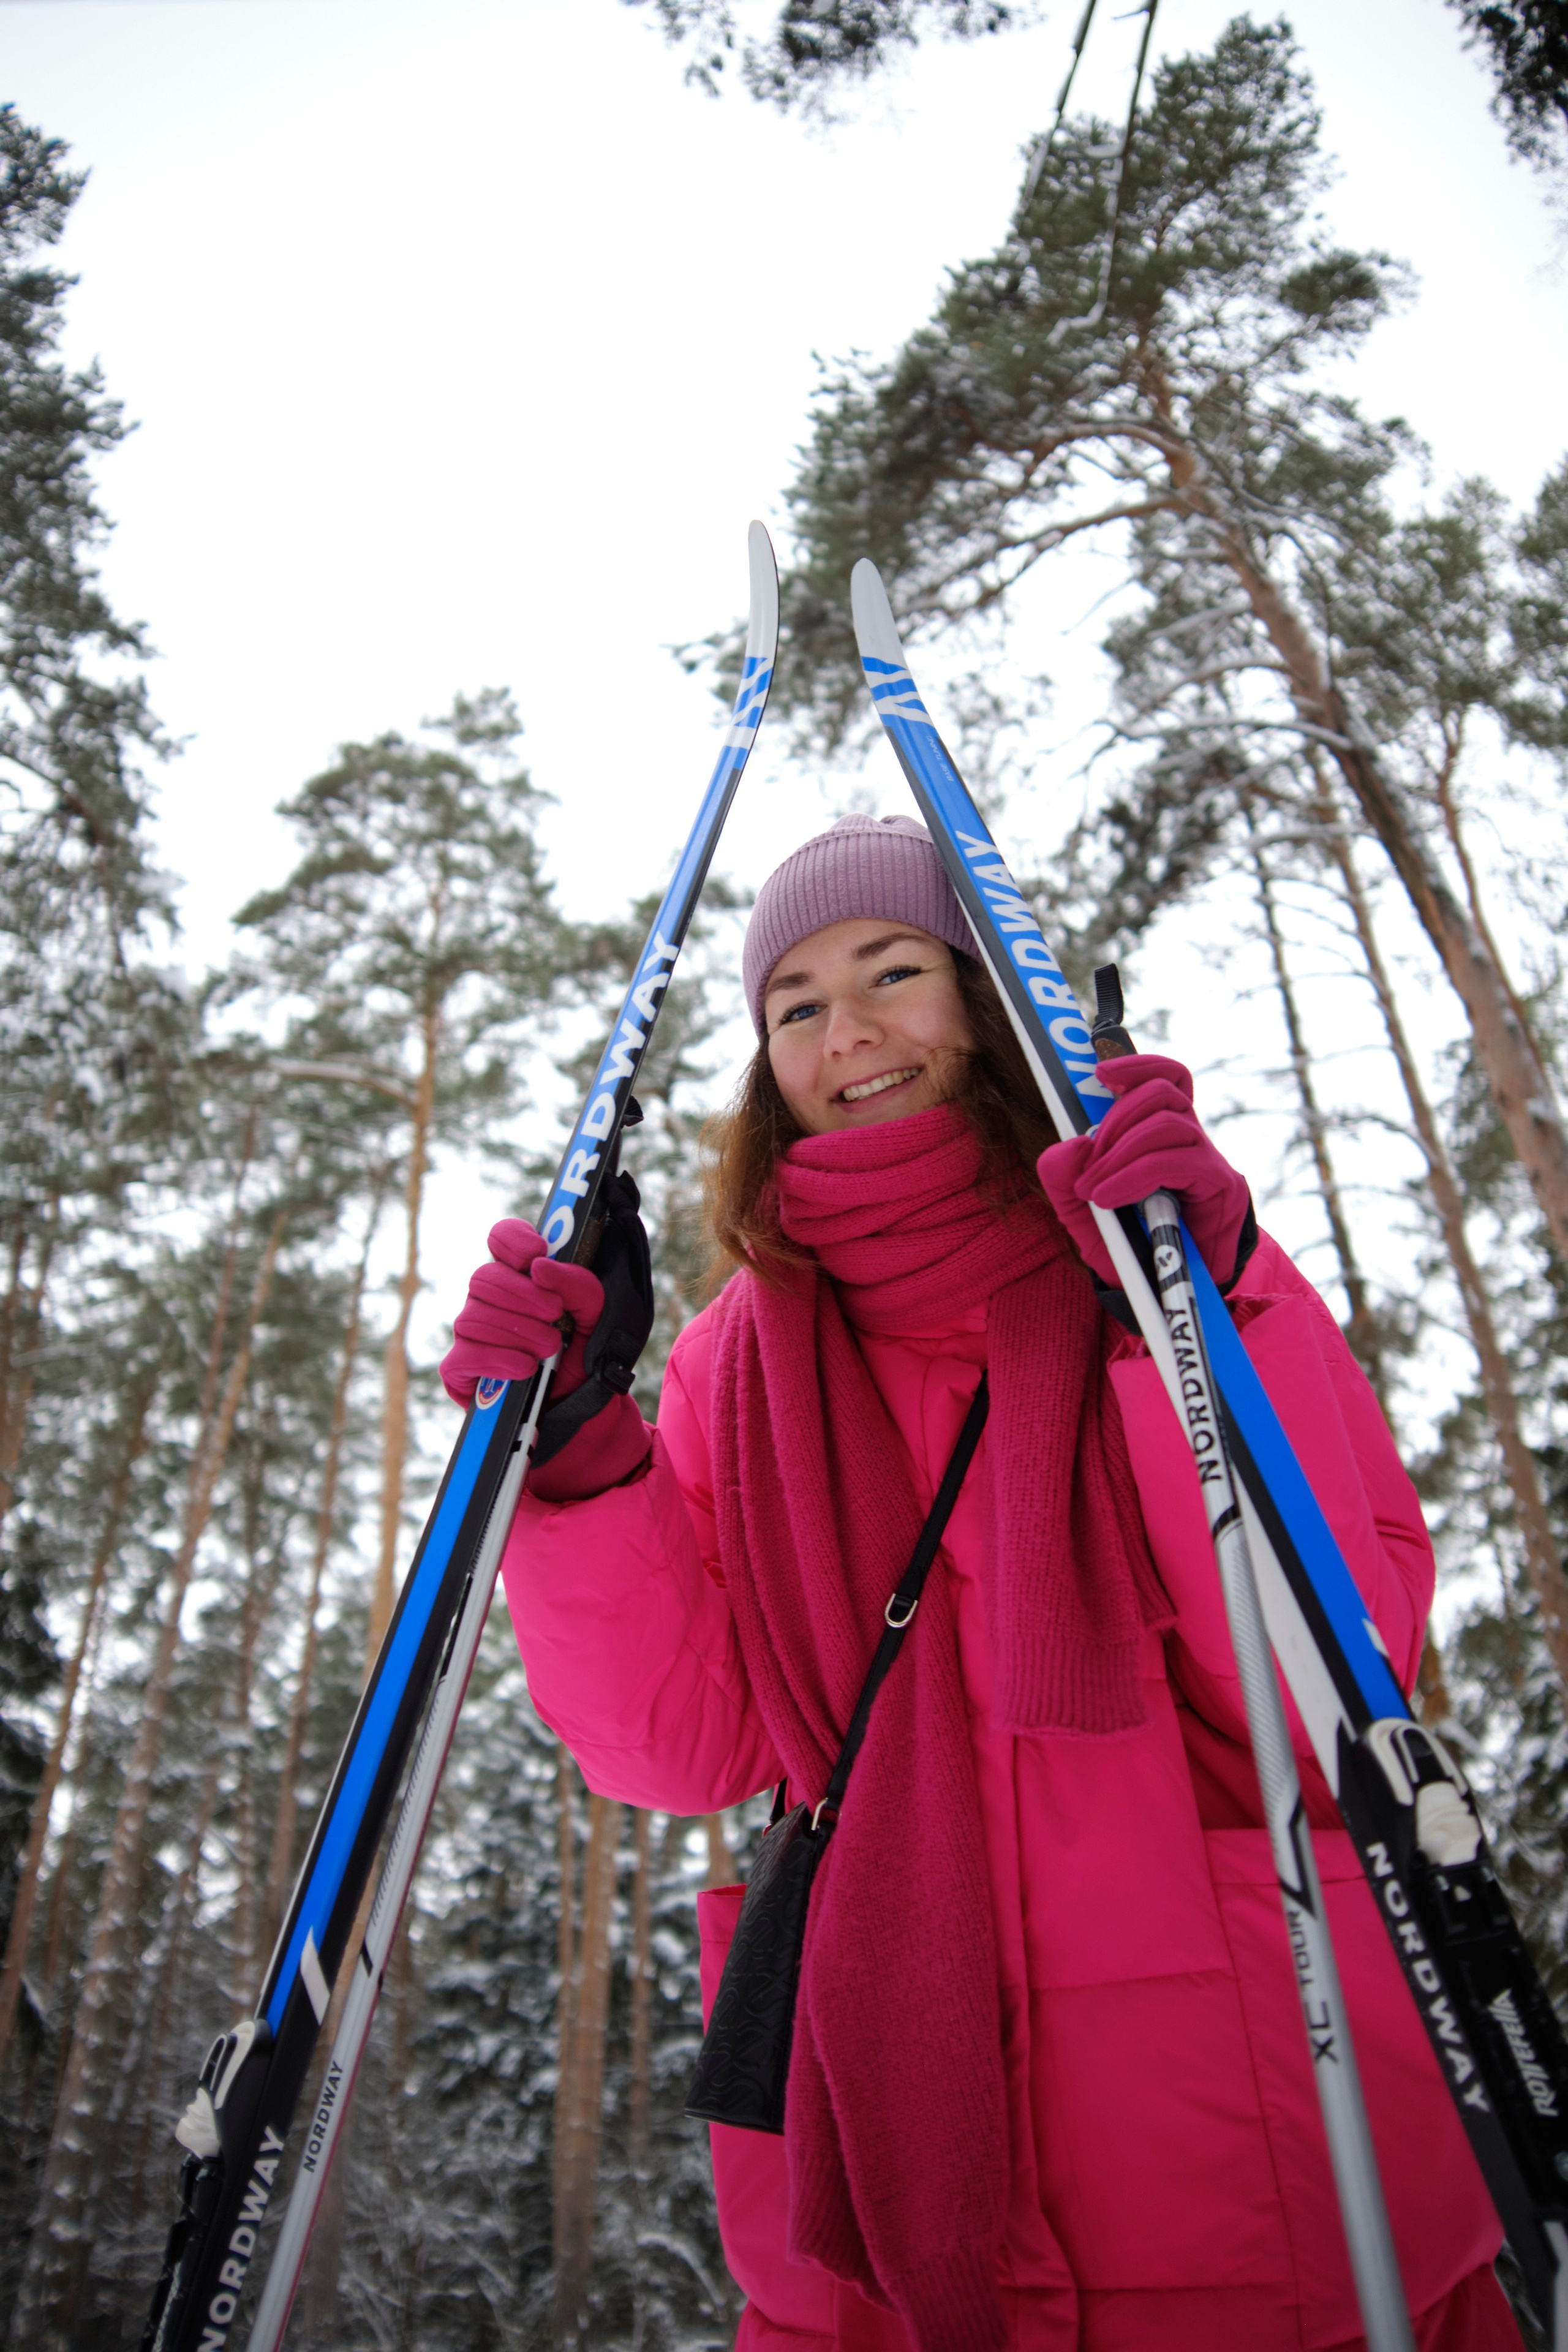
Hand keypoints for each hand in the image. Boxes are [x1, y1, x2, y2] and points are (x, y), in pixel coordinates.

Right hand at [439, 1219, 604, 1407]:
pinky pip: (464, 1356)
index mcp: (519, 1276)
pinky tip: (525, 1368)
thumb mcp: (596, 1315)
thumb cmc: (582, 1350)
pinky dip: (498, 1360)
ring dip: (516, 1332)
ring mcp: (470, 1333)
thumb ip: (578, 1284)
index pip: (501, 1239)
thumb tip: (539, 1267)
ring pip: (472, 1318)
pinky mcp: (460, 1369)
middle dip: (523, 1296)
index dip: (513, 1241)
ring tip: (549, 1349)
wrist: (579, 1402)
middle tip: (555, 1315)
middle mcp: (488, 1299)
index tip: (537, 1254)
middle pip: (483, 1278)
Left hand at [1036, 1055, 1249, 1287]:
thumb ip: (1064, 1179)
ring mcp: (1210, 1161)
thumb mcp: (1081, 1213)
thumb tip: (1071, 1144)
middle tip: (1087, 1171)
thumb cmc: (1129, 1251)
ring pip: (1169, 1122)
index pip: (1166, 1078)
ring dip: (1121, 1152)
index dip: (1139, 1064)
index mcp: (1161, 1135)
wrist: (1164, 1299)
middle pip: (1161, 1093)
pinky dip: (1137, 1175)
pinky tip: (1110, 1198)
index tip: (1099, 1073)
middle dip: (1114, 1123)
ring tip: (1096, 1191)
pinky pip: (1180, 1161)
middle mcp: (1190, 1141)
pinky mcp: (1224, 1187)